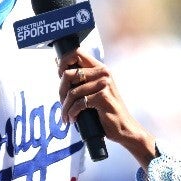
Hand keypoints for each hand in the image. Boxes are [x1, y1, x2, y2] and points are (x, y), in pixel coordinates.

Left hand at [57, 49, 158, 168]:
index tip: (60, 77)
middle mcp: (103, 73)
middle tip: (62, 103)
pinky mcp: (102, 97)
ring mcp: (104, 84)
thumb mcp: (95, 89)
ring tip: (66, 115)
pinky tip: (73, 119)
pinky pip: (78, 103)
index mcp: (100, 68)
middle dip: (60, 91)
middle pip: (68, 74)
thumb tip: (56, 62)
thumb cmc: (106, 109)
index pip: (76, 53)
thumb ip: (80, 78)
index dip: (63, 63)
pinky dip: (72, 113)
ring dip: (65, 107)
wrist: (124, 127)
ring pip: (72, 92)